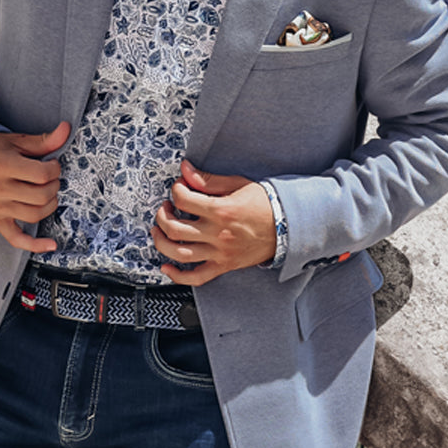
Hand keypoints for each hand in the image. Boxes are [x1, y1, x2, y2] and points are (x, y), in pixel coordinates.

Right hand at [0, 121, 70, 251]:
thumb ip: (43, 140)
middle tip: (50, 178)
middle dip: (54, 186)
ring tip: (47, 193)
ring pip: (35, 215)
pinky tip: (51, 244)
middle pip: (42, 195)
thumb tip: (67, 129)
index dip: (55, 169)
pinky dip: (35, 245)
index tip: (51, 164)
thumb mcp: (15, 141)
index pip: (43, 174)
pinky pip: (16, 239)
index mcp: (3, 165)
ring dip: (50, 205)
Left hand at [152, 159, 276, 284]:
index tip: (179, 188)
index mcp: (221, 210)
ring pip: (180, 253)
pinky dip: (178, 276)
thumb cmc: (265, 204)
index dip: (175, 190)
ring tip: (159, 231)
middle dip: (162, 216)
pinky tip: (166, 267)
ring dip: (161, 242)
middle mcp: (218, 233)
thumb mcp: (238, 184)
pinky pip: (197, 277)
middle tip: (165, 209)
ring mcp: (220, 253)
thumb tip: (186, 170)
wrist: (288, 226)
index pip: (183, 200)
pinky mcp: (224, 266)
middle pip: (174, 228)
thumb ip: (209, 180)